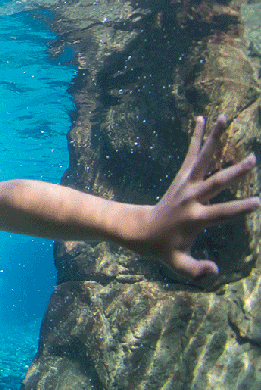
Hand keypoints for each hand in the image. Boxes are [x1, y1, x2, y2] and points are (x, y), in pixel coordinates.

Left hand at [139, 115, 258, 278]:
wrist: (140, 230)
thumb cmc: (163, 249)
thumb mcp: (177, 264)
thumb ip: (195, 270)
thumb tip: (214, 271)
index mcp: (194, 218)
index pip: (221, 213)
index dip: (239, 209)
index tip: (258, 202)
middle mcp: (190, 198)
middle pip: (215, 182)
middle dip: (234, 173)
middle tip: (254, 159)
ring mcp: (185, 185)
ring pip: (202, 158)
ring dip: (214, 138)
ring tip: (225, 117)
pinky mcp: (181, 178)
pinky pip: (191, 155)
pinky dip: (197, 137)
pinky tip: (203, 119)